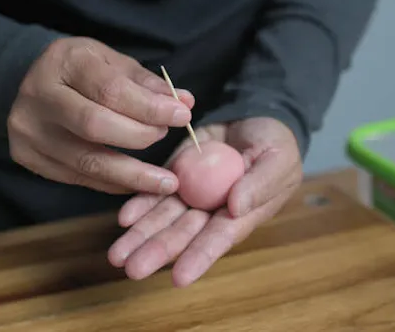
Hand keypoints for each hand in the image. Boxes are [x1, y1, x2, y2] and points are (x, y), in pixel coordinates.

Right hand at [7, 37, 193, 194]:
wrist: (31, 81)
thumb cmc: (82, 70)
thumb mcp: (113, 62)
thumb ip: (147, 84)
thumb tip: (185, 102)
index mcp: (64, 61)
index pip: (110, 90)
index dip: (150, 107)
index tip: (182, 115)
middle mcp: (38, 94)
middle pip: (95, 126)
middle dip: (140, 136)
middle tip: (166, 137)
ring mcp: (28, 129)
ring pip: (86, 161)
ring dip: (133, 175)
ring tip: (166, 181)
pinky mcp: (26, 156)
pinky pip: (78, 178)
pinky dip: (113, 183)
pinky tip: (136, 182)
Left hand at [108, 117, 302, 285]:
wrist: (252, 117)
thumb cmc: (275, 144)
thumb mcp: (278, 160)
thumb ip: (261, 183)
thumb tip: (236, 206)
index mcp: (241, 214)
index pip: (218, 238)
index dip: (200, 257)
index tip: (179, 278)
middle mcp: (211, 211)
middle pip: (182, 234)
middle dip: (157, 251)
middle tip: (131, 269)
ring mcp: (191, 194)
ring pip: (163, 218)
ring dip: (140, 236)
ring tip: (116, 255)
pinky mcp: (175, 175)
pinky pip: (155, 192)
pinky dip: (140, 204)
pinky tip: (124, 218)